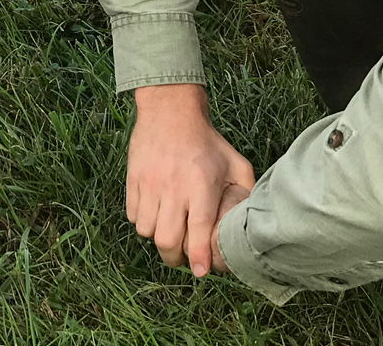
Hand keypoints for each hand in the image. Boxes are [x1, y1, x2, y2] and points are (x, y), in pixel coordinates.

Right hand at [127, 83, 255, 276]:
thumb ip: (245, 192)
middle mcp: (173, 187)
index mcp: (201, 185)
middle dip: (174, 258)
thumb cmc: (206, 141)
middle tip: (181, 259)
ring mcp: (149, 184)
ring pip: (146, 230)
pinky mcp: (133, 180)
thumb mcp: (235, 163)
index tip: (200, 271)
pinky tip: (155, 214)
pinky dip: (142, 221)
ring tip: (167, 233)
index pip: (198, 231)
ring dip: (157, 238)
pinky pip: (132, 215)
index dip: (199, 257)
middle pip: (166, 239)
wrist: (170, 111)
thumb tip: (250, 220)